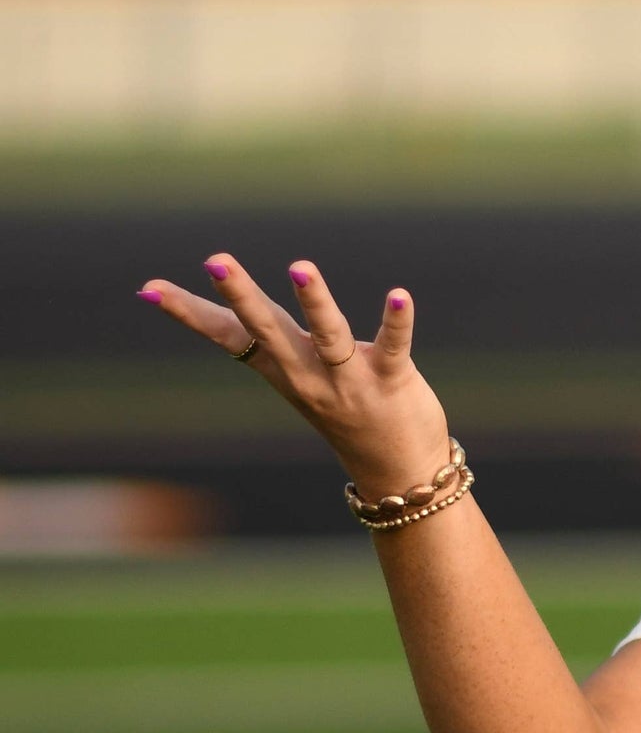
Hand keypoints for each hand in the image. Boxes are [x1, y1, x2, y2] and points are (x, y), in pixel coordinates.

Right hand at [138, 252, 452, 500]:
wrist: (398, 472)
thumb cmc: (345, 408)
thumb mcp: (297, 373)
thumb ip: (268, 339)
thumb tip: (230, 310)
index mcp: (282, 367)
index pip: (228, 336)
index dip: (189, 313)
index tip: (148, 290)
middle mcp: (307, 375)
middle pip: (269, 330)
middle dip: (242, 295)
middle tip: (216, 260)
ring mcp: (348, 380)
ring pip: (328, 336)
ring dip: (315, 302)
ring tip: (300, 266)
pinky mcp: (391, 381)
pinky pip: (393, 347)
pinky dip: (397, 322)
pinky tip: (399, 296)